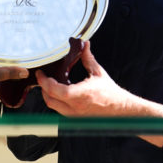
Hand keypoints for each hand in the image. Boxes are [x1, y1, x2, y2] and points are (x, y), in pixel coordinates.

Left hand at [36, 42, 162, 146]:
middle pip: (50, 100)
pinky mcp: (76, 119)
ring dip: (48, 96)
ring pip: (53, 107)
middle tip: (42, 78)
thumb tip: (84, 44)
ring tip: (49, 84)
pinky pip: (60, 111)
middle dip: (43, 88)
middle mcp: (75, 107)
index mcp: (80, 95)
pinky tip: (58, 93)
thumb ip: (88, 58)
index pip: (55, 90)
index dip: (44, 82)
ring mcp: (75, 115)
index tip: (40, 74)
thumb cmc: (111, 93)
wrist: (121, 110)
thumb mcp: (98, 73)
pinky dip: (56, 101)